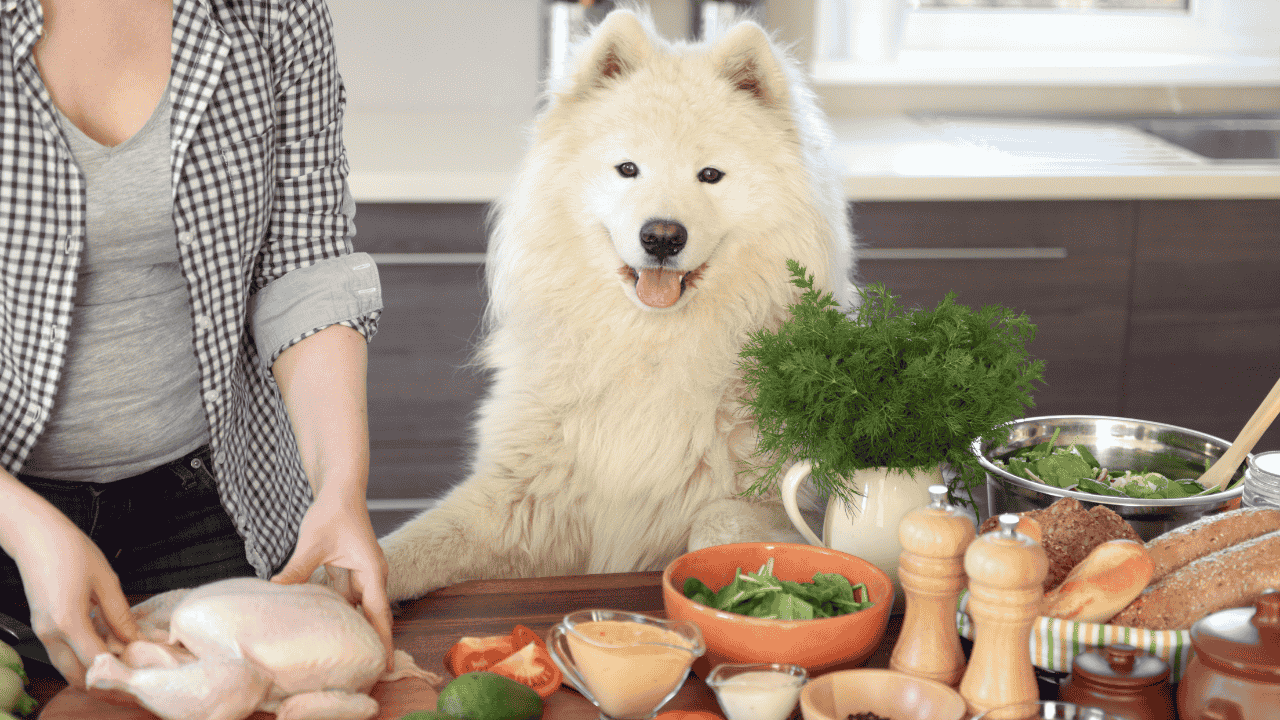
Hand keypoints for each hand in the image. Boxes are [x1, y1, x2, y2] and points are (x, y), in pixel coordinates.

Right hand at [13, 515, 137, 688]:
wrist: (36, 536)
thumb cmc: (70, 550)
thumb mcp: (106, 580)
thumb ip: (120, 615)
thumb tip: (134, 638)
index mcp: (68, 621)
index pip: (96, 662)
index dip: (120, 668)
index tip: (140, 664)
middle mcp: (51, 633)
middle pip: (77, 675)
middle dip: (104, 678)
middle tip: (130, 667)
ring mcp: (42, 632)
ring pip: (67, 667)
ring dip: (92, 668)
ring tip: (119, 653)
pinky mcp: (41, 627)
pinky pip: (61, 652)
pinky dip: (81, 655)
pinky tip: (103, 640)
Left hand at [271, 489, 392, 669]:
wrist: (340, 490)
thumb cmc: (332, 512)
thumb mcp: (313, 543)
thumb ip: (297, 569)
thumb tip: (274, 589)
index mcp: (372, 571)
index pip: (378, 613)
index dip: (382, 640)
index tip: (385, 664)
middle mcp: (372, 575)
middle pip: (375, 616)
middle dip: (373, 642)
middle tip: (368, 671)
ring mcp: (363, 574)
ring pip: (362, 609)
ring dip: (358, 629)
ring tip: (350, 656)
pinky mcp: (351, 571)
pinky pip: (349, 598)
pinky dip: (343, 614)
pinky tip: (329, 628)